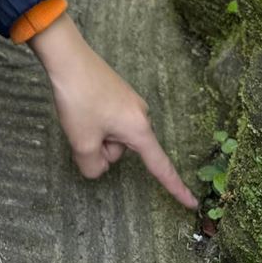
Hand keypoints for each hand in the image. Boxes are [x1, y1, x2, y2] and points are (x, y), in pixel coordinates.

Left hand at [28, 15, 198, 209]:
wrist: (69, 58)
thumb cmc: (79, 99)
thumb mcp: (82, 142)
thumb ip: (93, 166)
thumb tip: (99, 166)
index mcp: (139, 130)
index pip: (160, 167)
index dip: (175, 188)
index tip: (192, 204)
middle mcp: (141, 115)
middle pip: (122, 151)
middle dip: (101, 147)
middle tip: (82, 127)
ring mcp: (130, 103)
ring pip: (113, 136)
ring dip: (95, 132)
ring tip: (80, 111)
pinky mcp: (118, 94)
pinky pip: (108, 120)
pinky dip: (94, 121)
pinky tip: (82, 105)